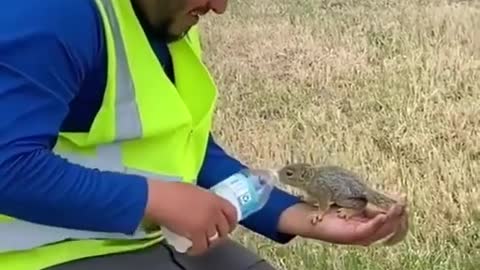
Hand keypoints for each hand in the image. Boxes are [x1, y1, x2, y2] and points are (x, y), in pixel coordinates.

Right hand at [144, 179, 237, 254]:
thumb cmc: (172, 190)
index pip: (232, 212)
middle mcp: (214, 212)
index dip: (233, 221)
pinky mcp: (196, 233)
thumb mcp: (194, 190)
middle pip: (224, 228)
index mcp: (214, 199)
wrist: (161, 198)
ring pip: (214, 239)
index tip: (229, 226)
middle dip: (221, 234)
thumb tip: (204, 205)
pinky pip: (201, 246)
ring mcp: (206, 223)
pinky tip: (192, 249)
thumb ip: (204, 199)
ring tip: (201, 243)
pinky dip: (197, 250)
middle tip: (214, 237)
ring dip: (208, 242)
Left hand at [278, 201, 407, 245]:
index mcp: (368, 222)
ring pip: (383, 229)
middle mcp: (367, 231)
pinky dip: (377, 224)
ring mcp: (360, 235)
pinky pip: (368, 231)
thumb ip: (363, 197)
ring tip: (399, 208)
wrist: (311, 218)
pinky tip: (382, 215)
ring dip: (392, 218)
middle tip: (404, 201)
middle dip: (399, 214)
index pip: (389, 217)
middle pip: (390, 225)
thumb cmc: (329, 210)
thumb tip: (374, 186)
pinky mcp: (352, 236)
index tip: (404, 198)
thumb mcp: (350, 201)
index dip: (398, 209)